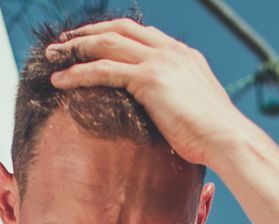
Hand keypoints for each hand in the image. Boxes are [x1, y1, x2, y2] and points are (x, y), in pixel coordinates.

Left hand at [45, 18, 254, 166]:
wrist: (227, 139)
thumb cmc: (213, 137)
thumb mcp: (193, 109)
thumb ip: (175, 101)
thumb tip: (162, 116)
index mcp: (182, 55)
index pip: (140, 33)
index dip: (110, 34)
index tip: (89, 41)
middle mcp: (171, 51)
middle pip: (120, 29)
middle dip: (87, 33)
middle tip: (63, 42)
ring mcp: (161, 62)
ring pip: (107, 44)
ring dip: (75, 48)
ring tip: (52, 57)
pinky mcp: (150, 79)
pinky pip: (104, 70)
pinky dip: (78, 73)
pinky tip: (60, 80)